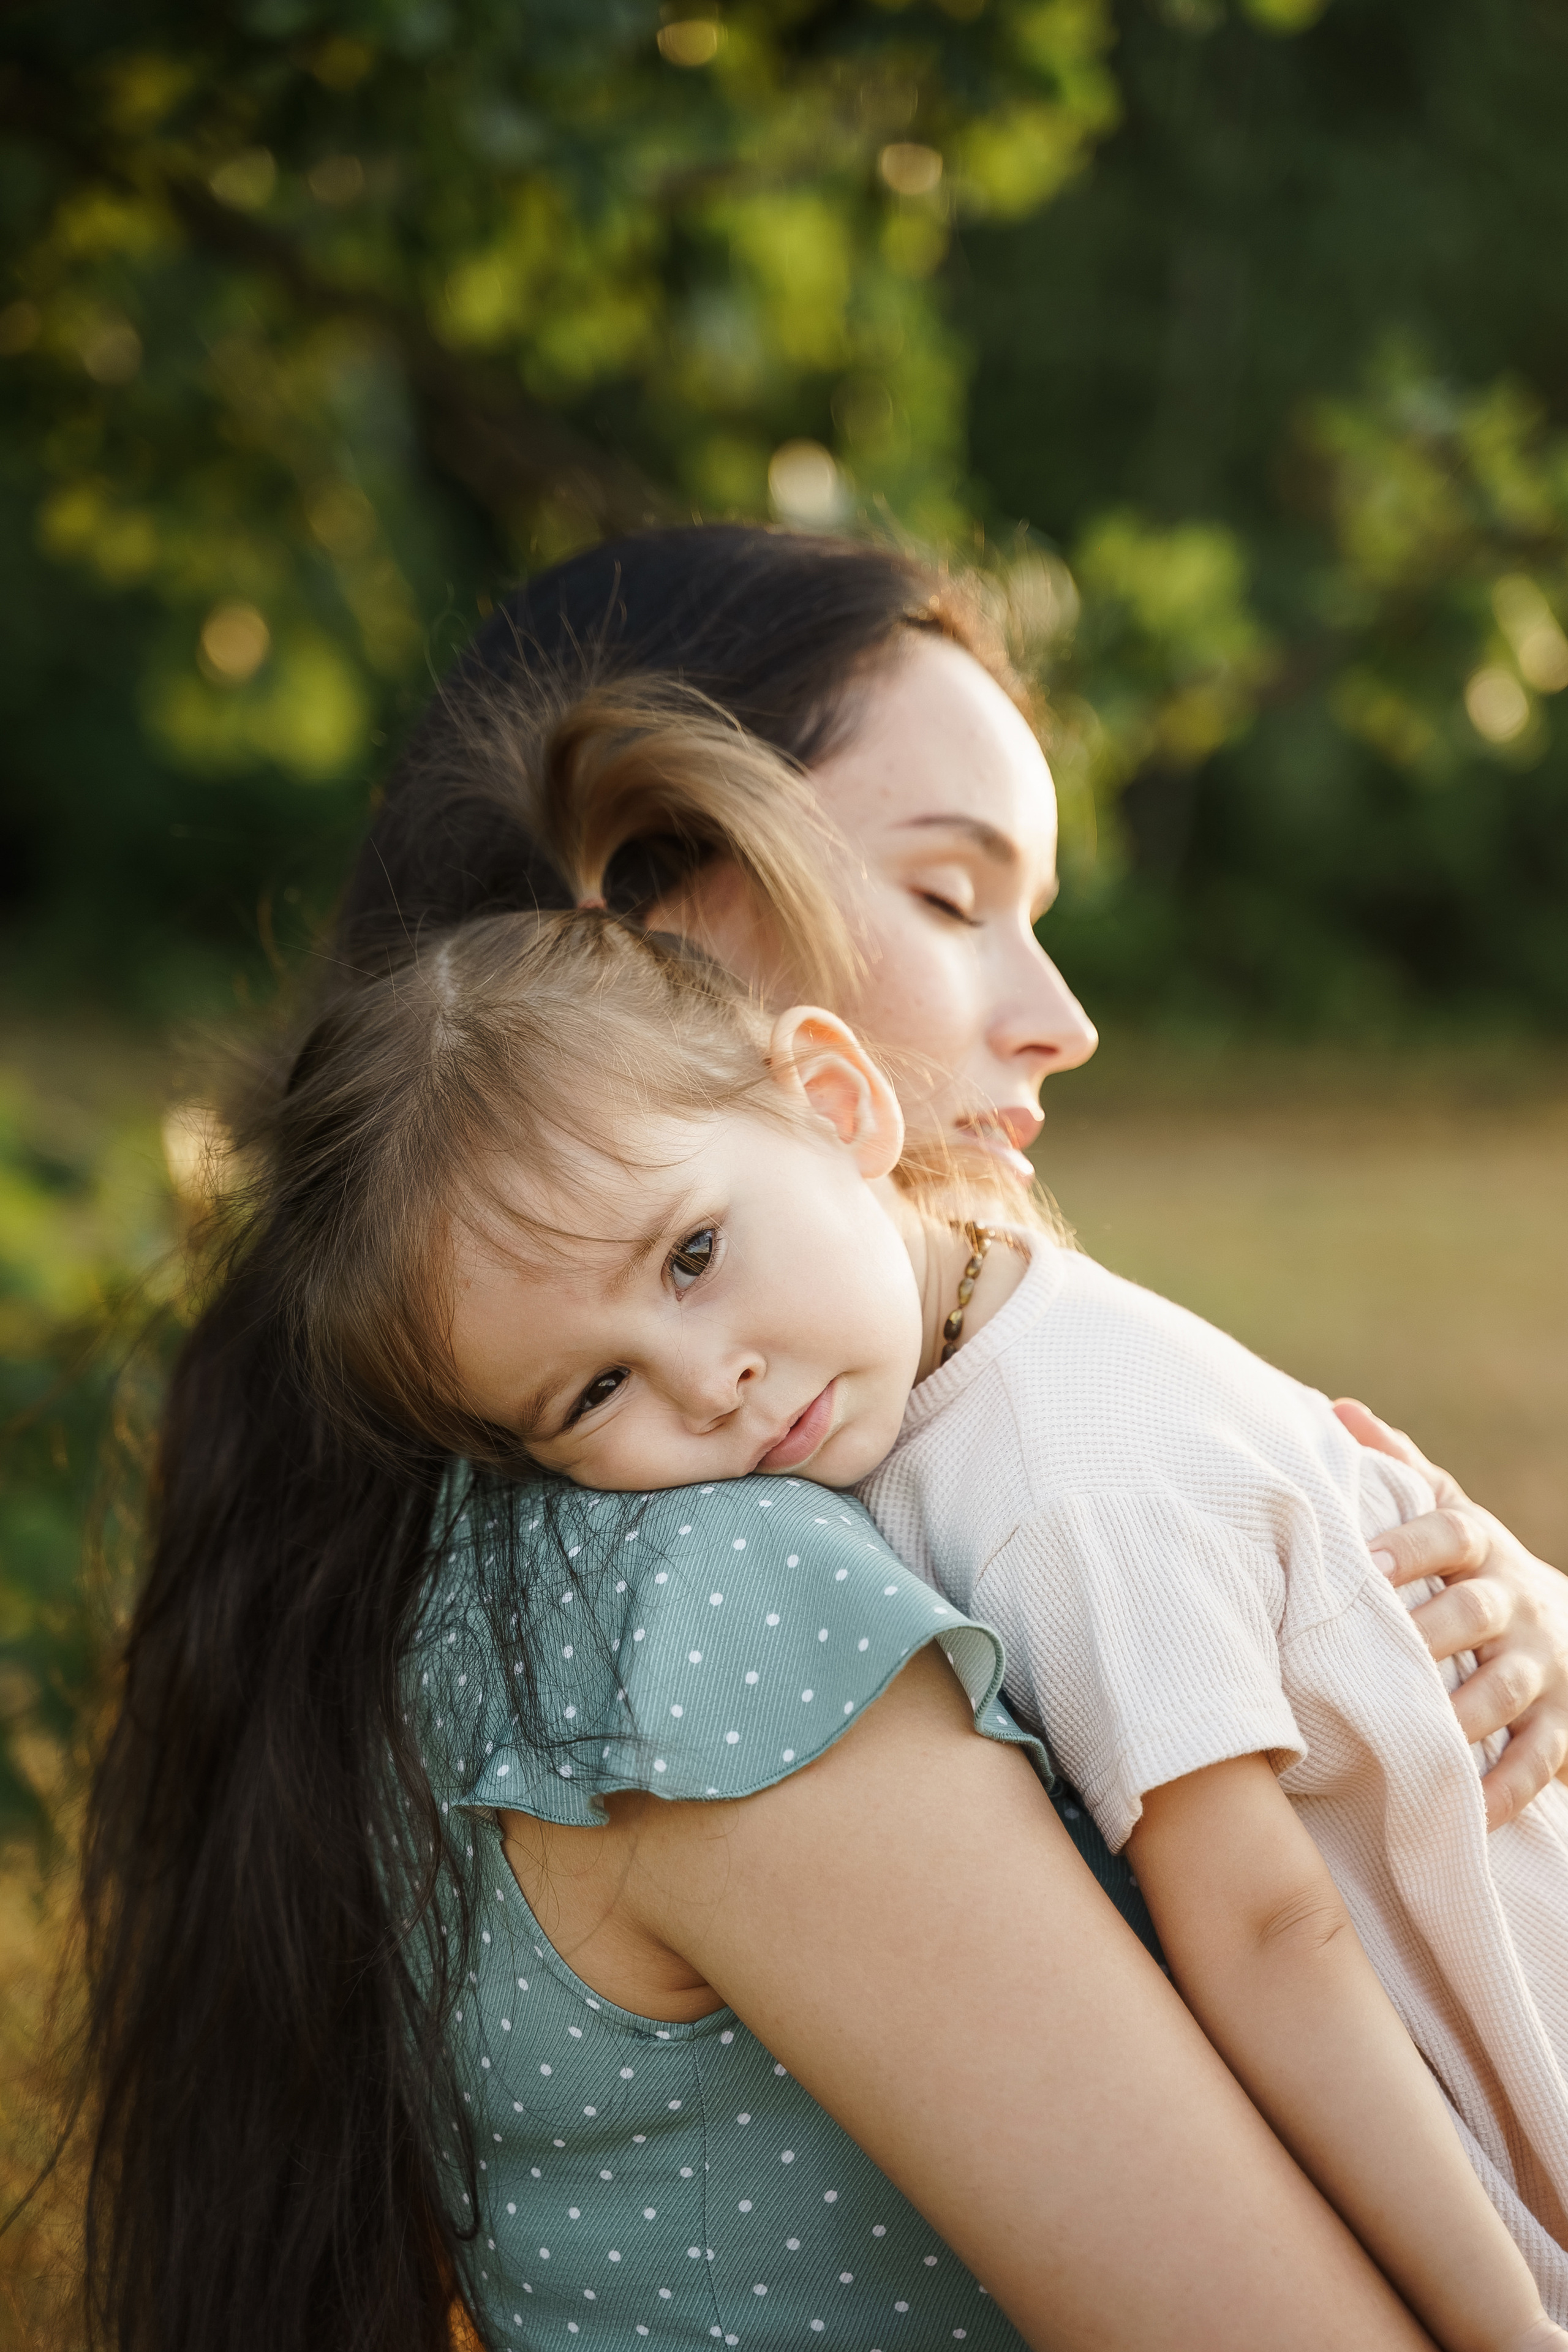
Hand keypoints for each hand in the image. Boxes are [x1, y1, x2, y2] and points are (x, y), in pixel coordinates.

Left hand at [1335, 1399, 1567, 1829]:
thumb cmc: (1478, 1571)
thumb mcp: (1452, 1514)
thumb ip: (1402, 1469)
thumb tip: (1338, 1408)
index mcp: (1483, 1550)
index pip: (1453, 1532)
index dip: (1413, 1545)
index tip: (1367, 1563)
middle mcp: (1517, 1605)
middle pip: (1479, 1614)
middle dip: (1434, 1633)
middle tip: (1387, 1654)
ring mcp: (1546, 1668)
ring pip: (1507, 1692)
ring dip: (1462, 1716)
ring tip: (1421, 1737)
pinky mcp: (1565, 1729)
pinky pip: (1538, 1761)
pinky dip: (1503, 1789)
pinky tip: (1466, 1811)